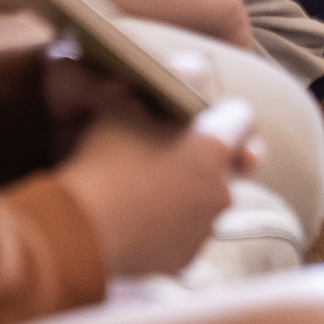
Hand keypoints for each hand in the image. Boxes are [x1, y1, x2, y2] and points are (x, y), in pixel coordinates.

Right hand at [53, 91, 257, 276]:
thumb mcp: (126, 106)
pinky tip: (138, 220)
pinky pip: (185, 234)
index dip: (221, 110)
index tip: (200, 114)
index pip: (241, 117)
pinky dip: (170, 227)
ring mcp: (205, 229)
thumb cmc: (106, 161)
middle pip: (224, 164)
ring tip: (145, 190)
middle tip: (164, 152)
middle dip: (201, 157)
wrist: (82, 232)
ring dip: (186, 193)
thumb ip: (162, 84)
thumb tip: (188, 64)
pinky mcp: (186, 259)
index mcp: (214, 148)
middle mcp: (222, 190)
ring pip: (205, 202)